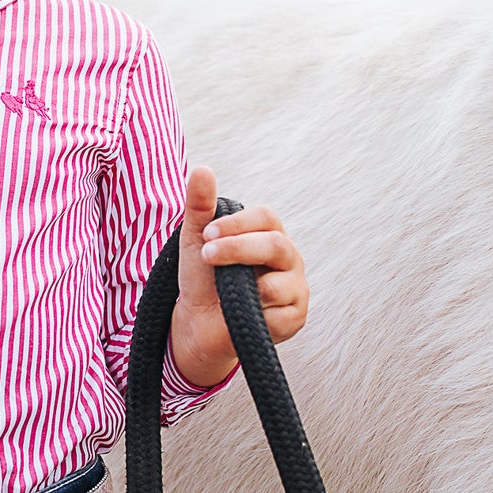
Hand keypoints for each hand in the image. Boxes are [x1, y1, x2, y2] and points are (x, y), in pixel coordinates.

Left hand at [169, 164, 308, 387]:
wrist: (198, 324)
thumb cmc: (203, 278)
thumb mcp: (197, 240)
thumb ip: (200, 206)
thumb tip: (202, 169)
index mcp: (269, 235)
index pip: (267, 217)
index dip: (238, 223)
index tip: (208, 233)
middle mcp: (289, 259)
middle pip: (276, 245)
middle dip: (238, 250)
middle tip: (208, 256)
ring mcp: (295, 289)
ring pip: (278, 285)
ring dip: (242, 290)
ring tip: (223, 294)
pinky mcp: (295, 319)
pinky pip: (278, 317)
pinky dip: (251, 317)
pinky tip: (239, 316)